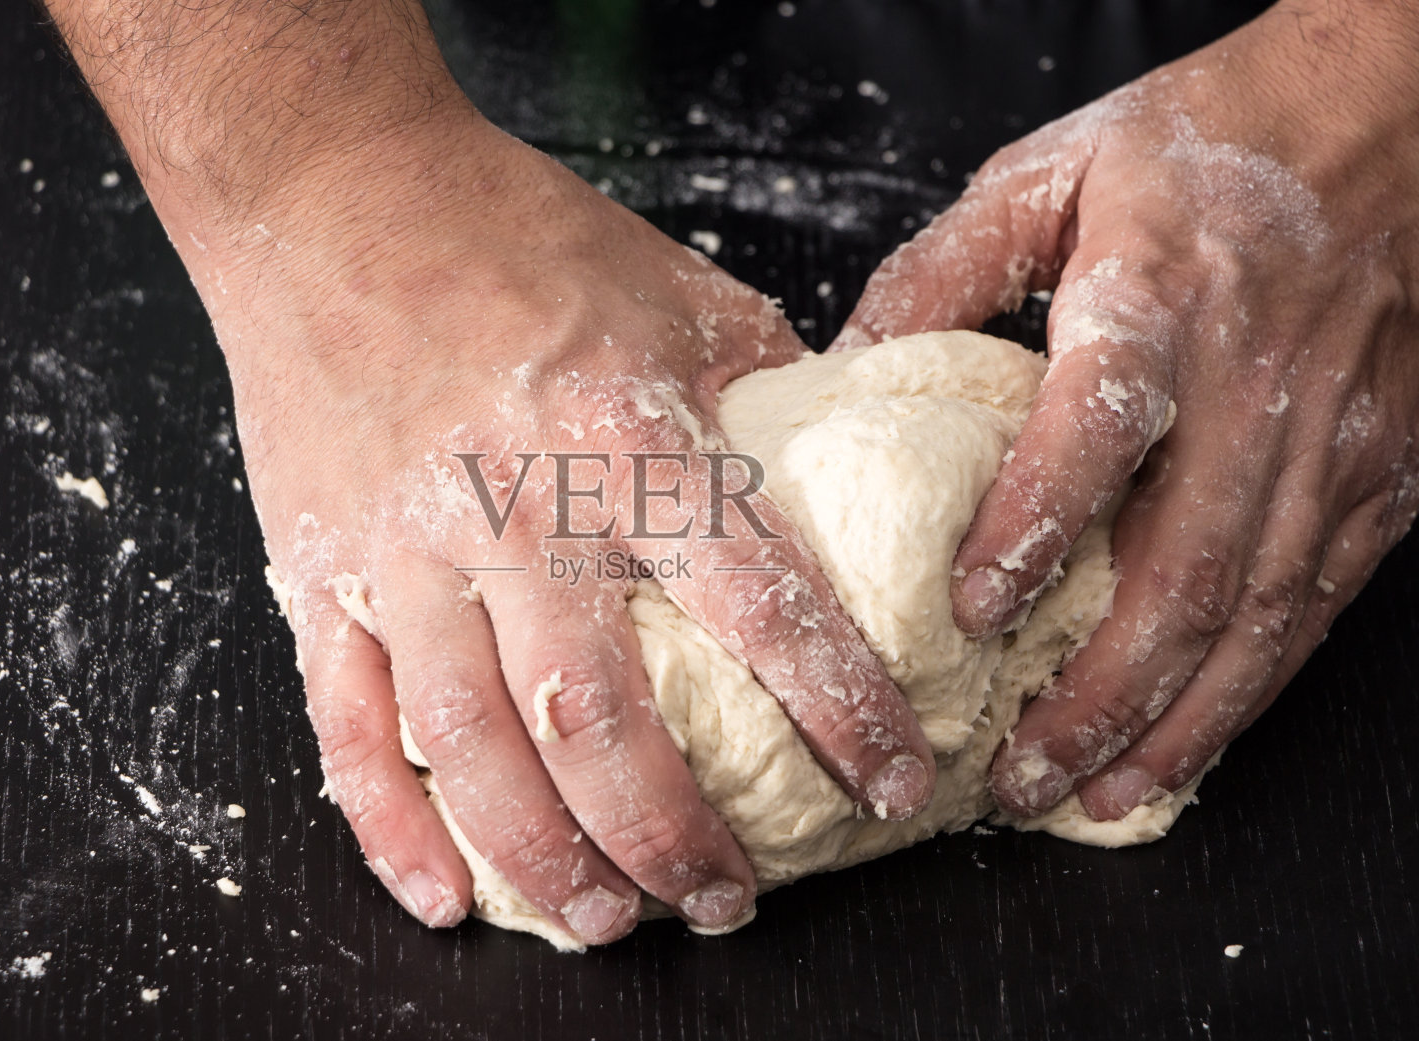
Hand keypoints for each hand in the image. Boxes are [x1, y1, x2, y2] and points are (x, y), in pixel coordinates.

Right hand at [224, 113, 937, 941]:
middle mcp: (519, 512)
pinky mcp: (322, 571)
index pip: (763, 604)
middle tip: (727, 902)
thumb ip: (766, 394)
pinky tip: (445, 894)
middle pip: (602, 721)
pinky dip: (393, 824)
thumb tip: (845, 474)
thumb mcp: (679, 292)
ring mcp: (408, 550)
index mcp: (628, 438)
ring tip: (610, 925)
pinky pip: (348, 722)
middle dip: (675, 837)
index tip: (897, 780)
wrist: (335, 196)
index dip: (844, 709)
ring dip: (548, 858)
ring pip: (476, 747)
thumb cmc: (516, 238)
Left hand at [836, 1, 1418, 820]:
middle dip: (1098, 693)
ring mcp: (1330, 441)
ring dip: (1169, 725)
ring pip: (1254, 617)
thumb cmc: (1204, 145)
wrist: (1387, 120)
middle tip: (1014, 774)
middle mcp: (1256, 381)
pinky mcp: (1379, 478)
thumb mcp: (1052, 172)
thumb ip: (942, 270)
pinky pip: (1312, 611)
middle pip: (1183, 566)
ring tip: (1088, 797)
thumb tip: (840, 367)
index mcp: (1162, 294)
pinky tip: (1182, 751)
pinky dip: (1247, 698)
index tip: (972, 614)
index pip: (1099, 427)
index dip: (1037, 526)